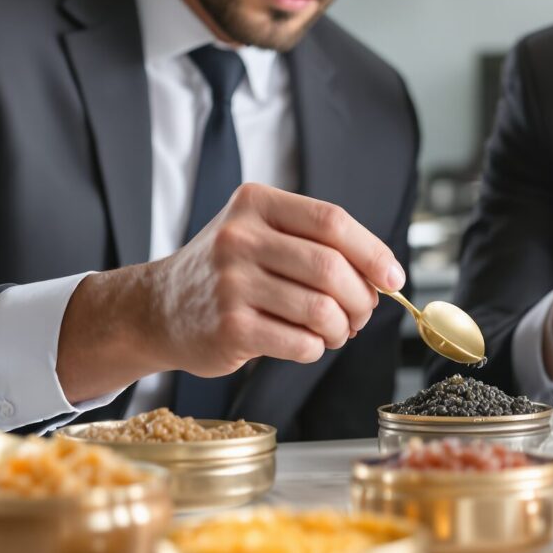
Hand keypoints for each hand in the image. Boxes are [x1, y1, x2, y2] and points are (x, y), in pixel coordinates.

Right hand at [58, 184, 403, 400]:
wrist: (158, 309)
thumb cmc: (227, 272)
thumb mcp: (260, 233)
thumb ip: (315, 243)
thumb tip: (384, 277)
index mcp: (256, 203)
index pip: (333, 221)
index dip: (373, 252)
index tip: (393, 279)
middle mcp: (239, 238)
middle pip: (332, 268)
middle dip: (361, 299)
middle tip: (361, 314)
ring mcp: (231, 283)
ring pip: (321, 310)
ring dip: (341, 329)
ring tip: (335, 331)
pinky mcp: (229, 328)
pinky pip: (301, 343)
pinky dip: (316, 348)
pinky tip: (306, 343)